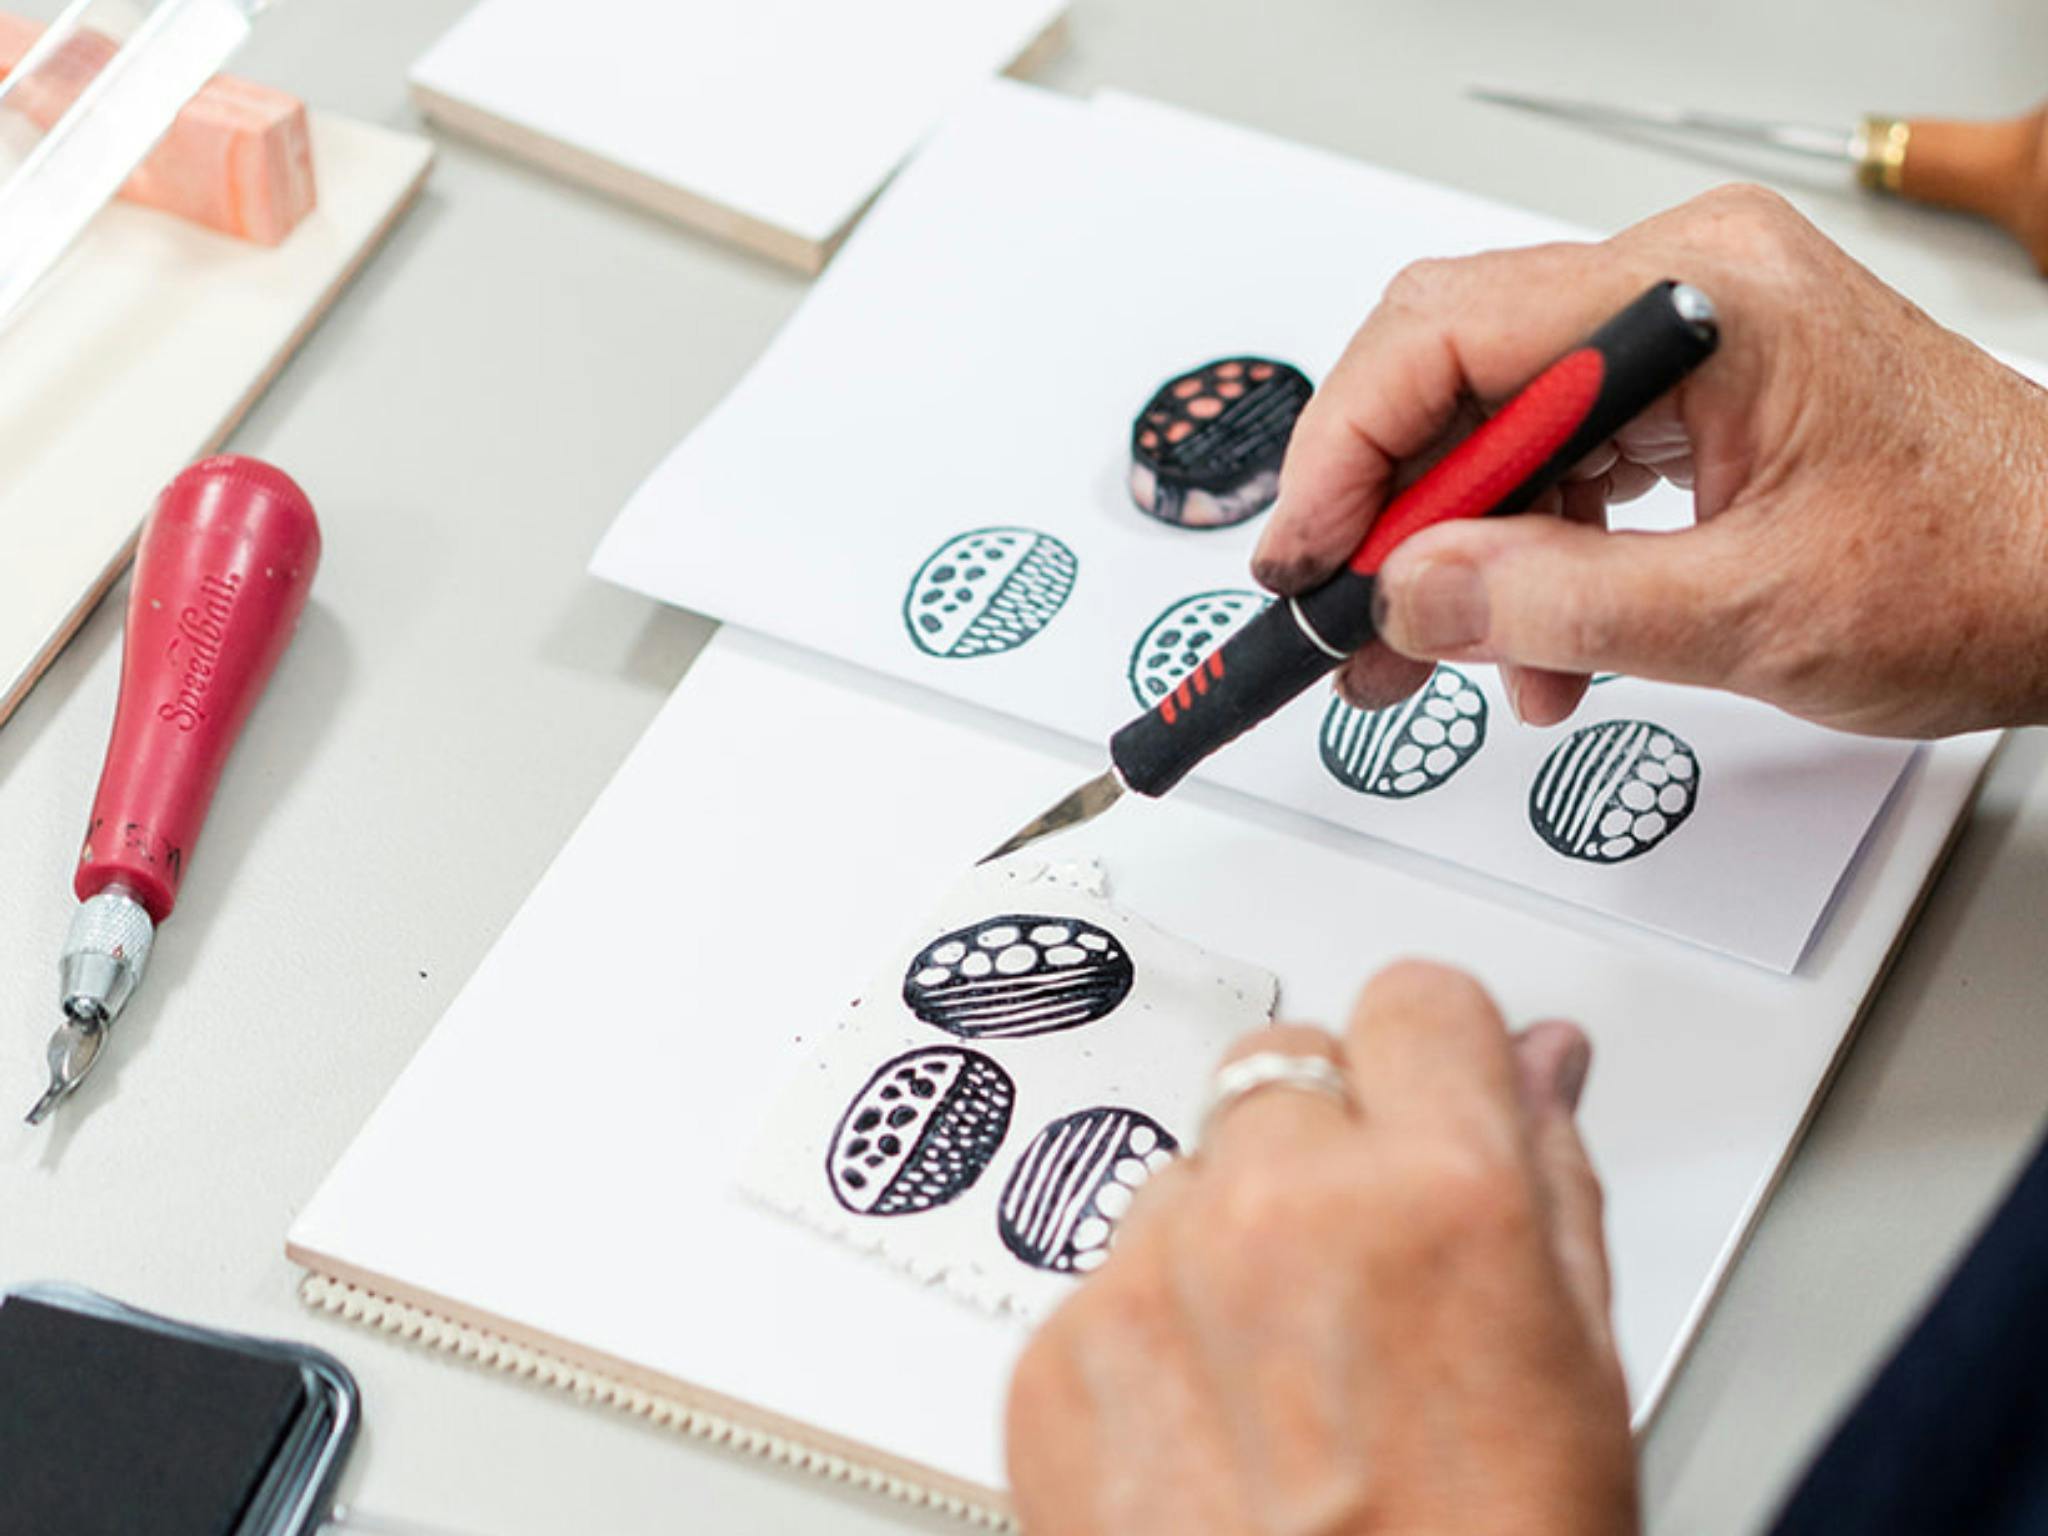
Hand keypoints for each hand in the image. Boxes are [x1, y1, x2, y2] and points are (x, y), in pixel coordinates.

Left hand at [1005, 961, 1634, 1535]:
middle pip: (1282, 1067)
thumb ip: (1552, 1177)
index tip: (1432, 1100)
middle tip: (1361, 1273)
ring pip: (1187, 1172)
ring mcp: (1146, 1282)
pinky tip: (1212, 1434)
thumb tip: (1540, 1062)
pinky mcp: (1054, 1358)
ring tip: (1285, 1383)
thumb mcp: (1582, 1370)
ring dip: (1228, 1236)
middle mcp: (1278, 1214)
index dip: (1435, 1059)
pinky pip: (1102, 1275)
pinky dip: (1148, 1332)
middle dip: (1326, 1144)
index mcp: (1437, 1199)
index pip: (1414, 1001)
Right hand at [1252, 185, 2047, 737]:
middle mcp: (1685, 289)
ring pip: (1492, 427)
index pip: (1450, 335)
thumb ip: (1560, 606)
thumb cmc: (1988, 565)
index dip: (1346, 450)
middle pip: (1451, 370)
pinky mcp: (1688, 394)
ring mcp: (1685, 337)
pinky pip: (1554, 461)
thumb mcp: (1752, 614)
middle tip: (1344, 608)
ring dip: (1449, 550)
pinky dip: (1520, 557)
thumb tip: (1411, 591)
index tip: (1309, 554)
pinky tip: (1526, 645)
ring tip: (1424, 655)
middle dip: (1385, 506)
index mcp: (1705, 295)